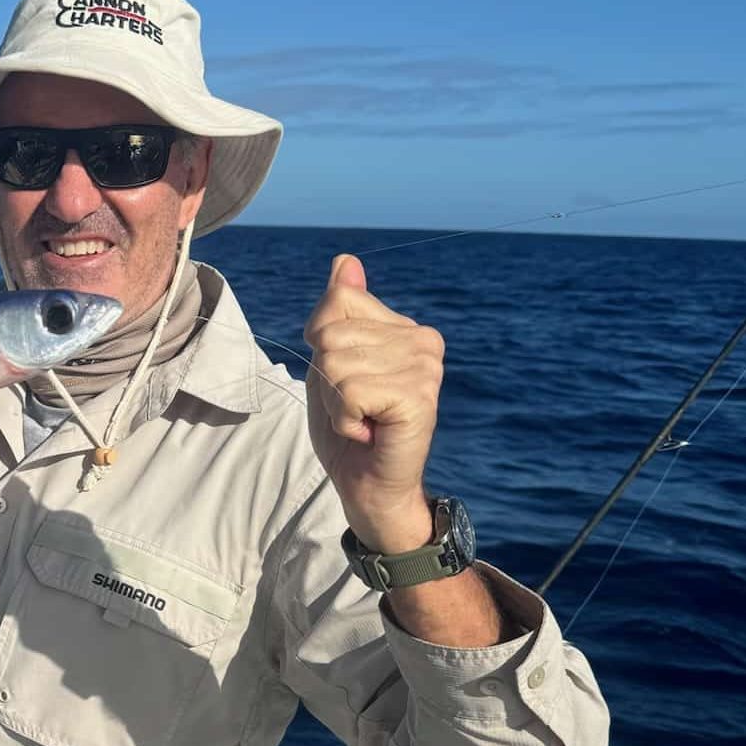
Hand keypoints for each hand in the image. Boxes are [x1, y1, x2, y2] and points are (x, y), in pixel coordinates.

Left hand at [304, 254, 443, 552]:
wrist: (367, 485)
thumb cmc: (349, 426)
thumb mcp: (331, 361)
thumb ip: (337, 312)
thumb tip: (346, 260)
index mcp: (403, 326)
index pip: (336, 300)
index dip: (320, 342)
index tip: (345, 378)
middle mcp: (423, 340)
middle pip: (330, 333)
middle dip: (326, 378)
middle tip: (354, 407)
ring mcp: (425, 368)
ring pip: (335, 362)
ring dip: (335, 402)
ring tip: (363, 419)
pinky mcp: (418, 397)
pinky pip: (349, 391)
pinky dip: (344, 419)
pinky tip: (370, 431)